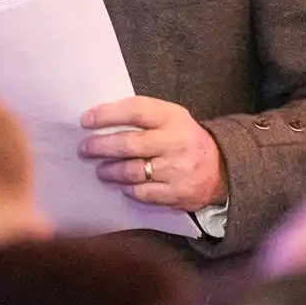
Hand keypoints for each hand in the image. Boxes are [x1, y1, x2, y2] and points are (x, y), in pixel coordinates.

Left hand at [79, 97, 226, 211]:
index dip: (107, 114)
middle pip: (129, 144)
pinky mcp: (177, 193)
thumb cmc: (184, 139)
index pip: (136, 110)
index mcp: (173, 117)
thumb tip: (100, 121)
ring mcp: (177, 169)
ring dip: (110, 171)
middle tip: (84, 148)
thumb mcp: (171, 119)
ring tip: (100, 170)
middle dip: (100, 146)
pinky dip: (128, 189)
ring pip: (132, 171)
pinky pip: (142, 193)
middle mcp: (176, 142)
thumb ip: (143, 117)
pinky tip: (122, 185)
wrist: (221, 169)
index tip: (86, 120)